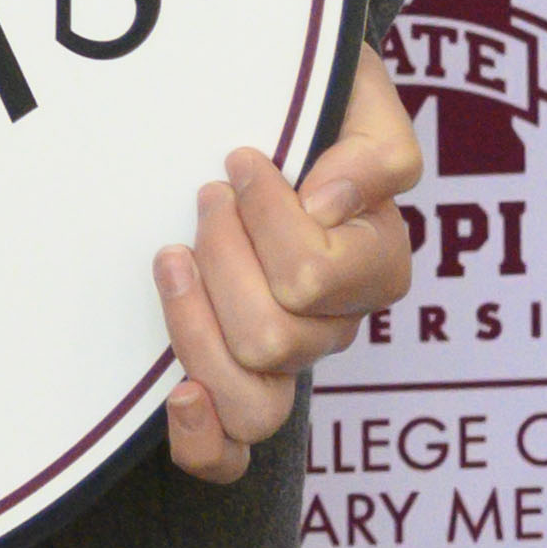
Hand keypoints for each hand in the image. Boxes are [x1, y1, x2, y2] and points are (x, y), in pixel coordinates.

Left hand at [158, 49, 424, 480]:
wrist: (247, 99)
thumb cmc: (298, 96)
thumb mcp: (353, 93)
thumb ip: (374, 149)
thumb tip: (330, 204)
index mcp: (374, 261)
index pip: (316, 278)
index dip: (268, 218)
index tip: (239, 158)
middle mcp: (335, 320)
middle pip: (274, 338)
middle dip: (222, 257)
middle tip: (204, 197)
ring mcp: (284, 357)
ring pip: (251, 396)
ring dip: (194, 323)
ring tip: (172, 256)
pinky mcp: (230, 379)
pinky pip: (231, 454)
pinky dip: (202, 436)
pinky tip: (176, 392)